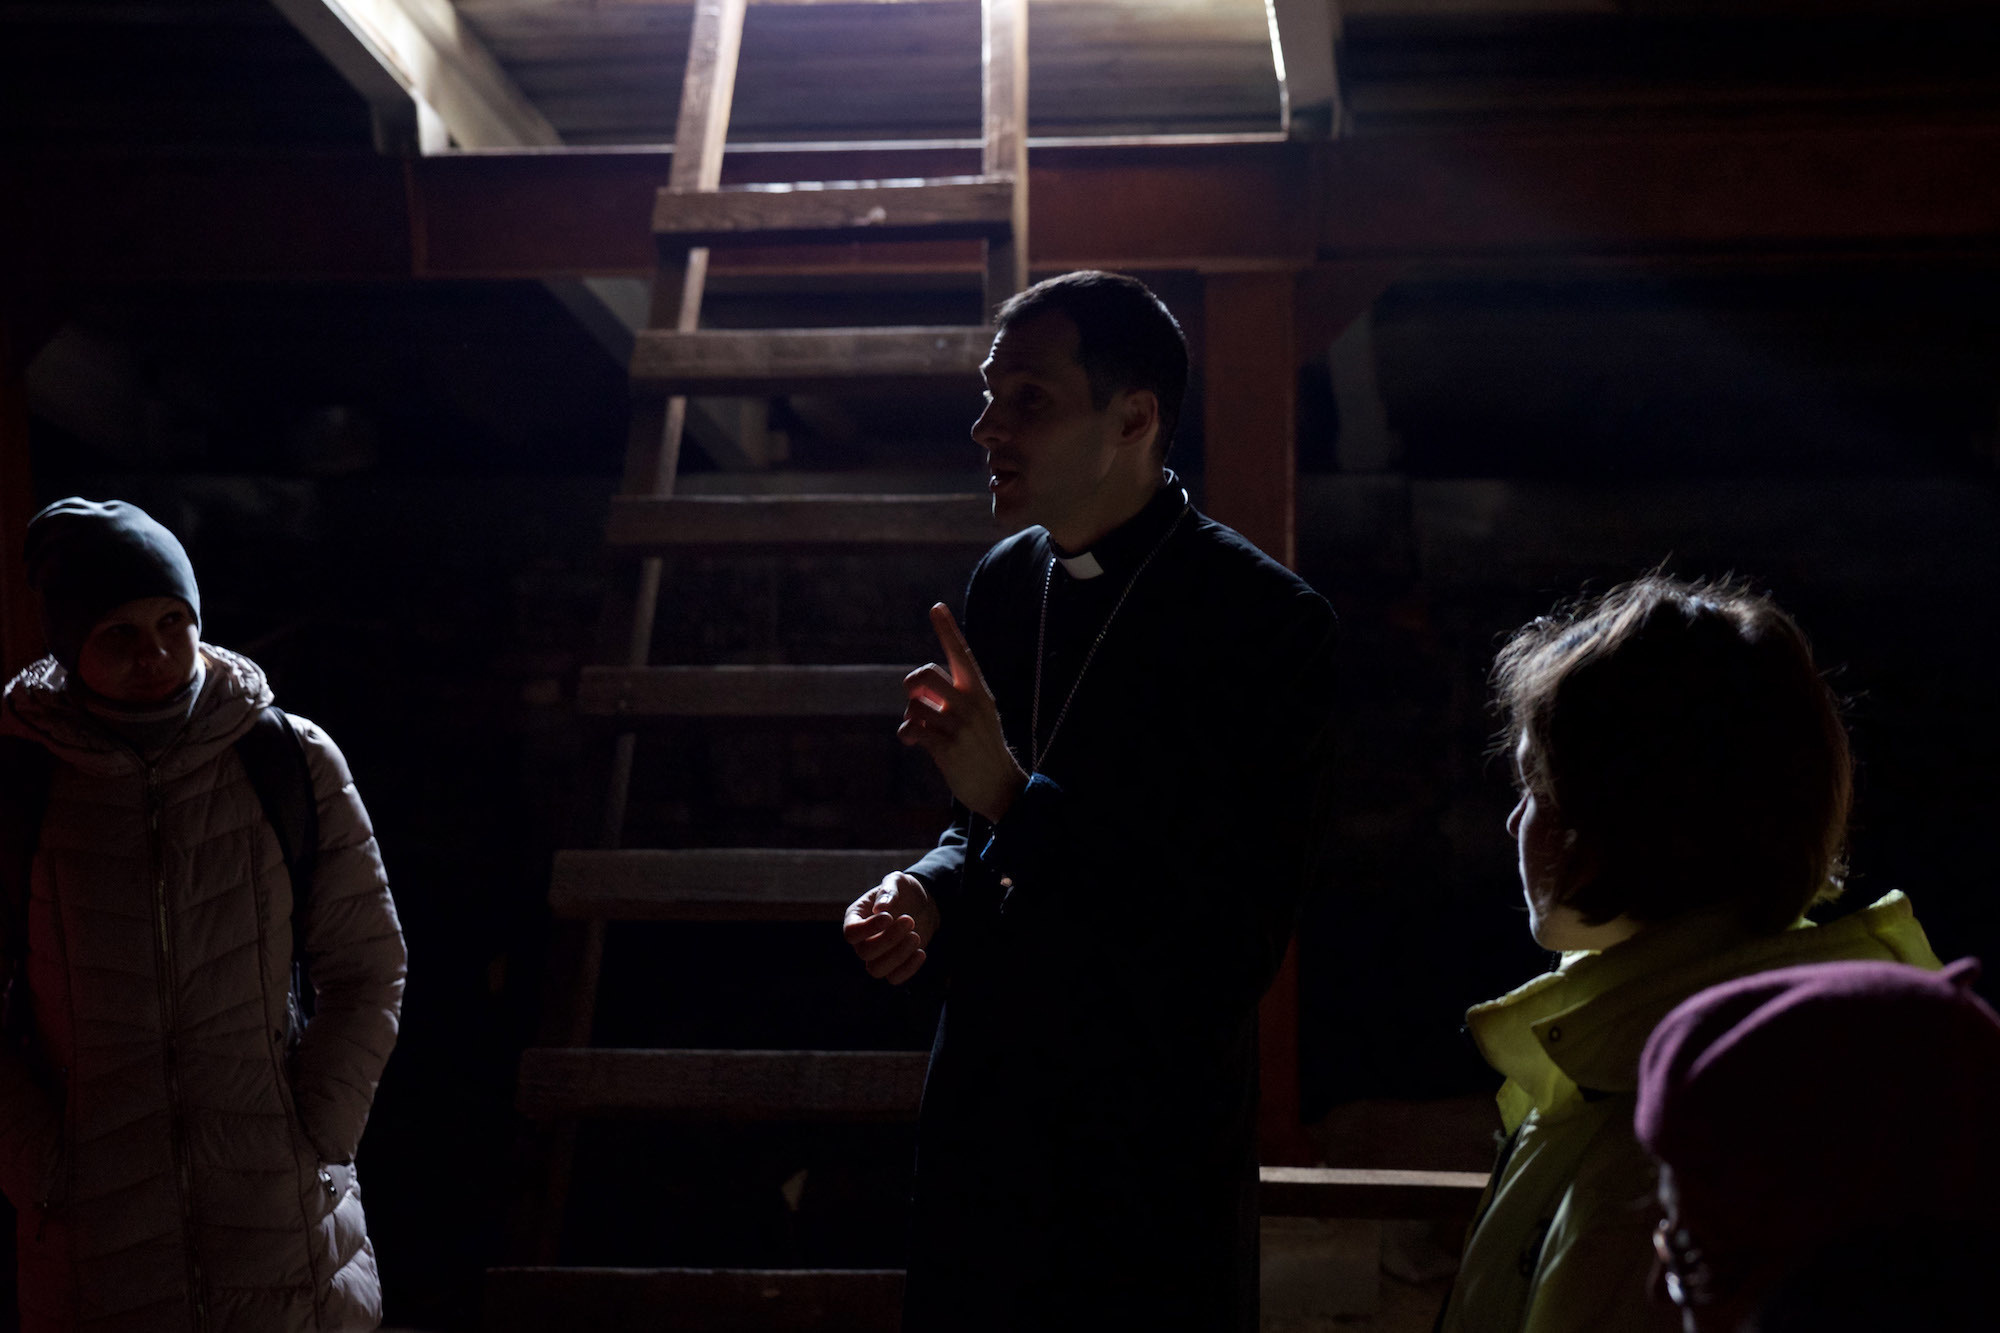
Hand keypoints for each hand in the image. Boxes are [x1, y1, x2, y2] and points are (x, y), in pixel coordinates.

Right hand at [843, 872, 937, 985]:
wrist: (923, 903)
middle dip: (889, 939)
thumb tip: (880, 908)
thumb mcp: (897, 881)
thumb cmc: (905, 890)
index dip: (868, 928)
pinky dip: (908, 969)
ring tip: (916, 936)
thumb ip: (889, 890)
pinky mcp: (894, 965)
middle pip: (865, 952)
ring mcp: (877, 955)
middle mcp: (862, 939)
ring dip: (899, 955)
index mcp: (856, 917)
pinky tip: (921, 952)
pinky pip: (894, 978)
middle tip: (910, 920)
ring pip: (877, 970)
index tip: (889, 917)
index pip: (851, 932)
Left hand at [899, 604, 1028, 822]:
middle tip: (918, 700)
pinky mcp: (947, 748)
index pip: (961, 654)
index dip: (947, 630)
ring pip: (914, 705)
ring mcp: (959, 726)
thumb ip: (950, 697)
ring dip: (911, 717)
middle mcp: (971, 704)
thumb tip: (914, 689)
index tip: (936, 607)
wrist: (999, 786)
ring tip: (922, 729)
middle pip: (925, 675)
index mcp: (979, 692)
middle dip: (913, 686)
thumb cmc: (981, 746)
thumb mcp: (976, 715)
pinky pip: (912, 729)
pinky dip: (907, 734)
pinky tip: (913, 741)